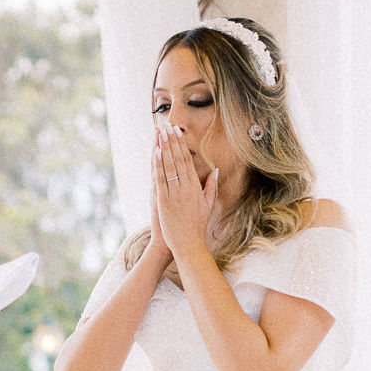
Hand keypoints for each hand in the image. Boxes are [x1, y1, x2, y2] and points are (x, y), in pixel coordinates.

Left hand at [152, 126, 215, 262]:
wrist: (188, 244)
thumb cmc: (197, 225)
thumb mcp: (208, 204)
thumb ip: (211, 186)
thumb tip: (215, 170)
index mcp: (196, 187)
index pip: (187, 161)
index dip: (182, 145)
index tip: (178, 133)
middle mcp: (185, 187)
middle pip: (178, 159)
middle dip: (172, 142)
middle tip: (168, 126)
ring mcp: (174, 193)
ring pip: (169, 166)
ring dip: (164, 148)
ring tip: (161, 134)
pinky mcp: (164, 201)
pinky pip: (161, 179)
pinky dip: (158, 166)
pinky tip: (156, 153)